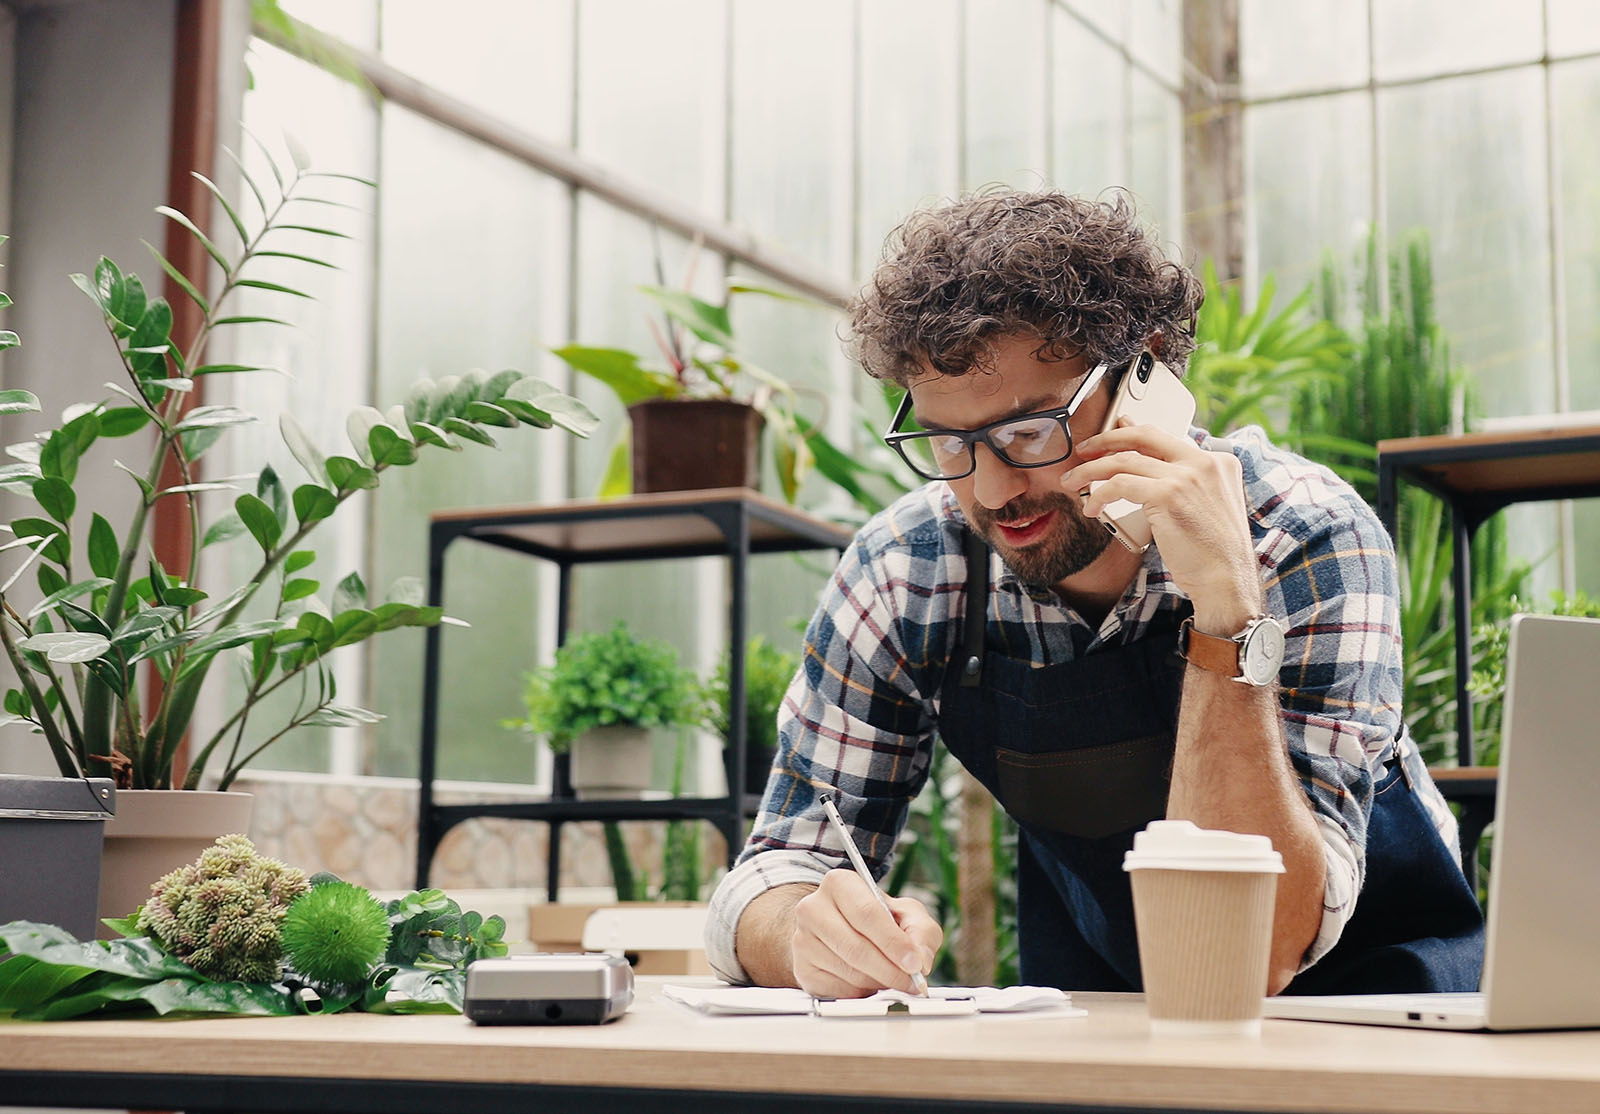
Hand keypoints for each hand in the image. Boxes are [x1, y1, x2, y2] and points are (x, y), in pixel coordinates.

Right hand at [790, 869, 941, 997]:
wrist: (838, 929)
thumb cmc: (875, 919)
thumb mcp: (906, 913)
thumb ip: (921, 931)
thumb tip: (920, 960)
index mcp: (839, 883)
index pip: (867, 914)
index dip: (894, 943)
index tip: (914, 964)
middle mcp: (813, 908)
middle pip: (857, 948)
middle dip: (891, 970)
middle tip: (912, 982)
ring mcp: (802, 940)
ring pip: (850, 972)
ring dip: (879, 982)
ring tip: (892, 977)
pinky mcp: (801, 969)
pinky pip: (839, 990)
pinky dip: (862, 991)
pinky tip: (869, 980)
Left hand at [1064, 420, 1261, 625]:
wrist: (1227, 581)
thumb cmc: (1213, 554)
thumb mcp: (1206, 508)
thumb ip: (1181, 484)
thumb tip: (1144, 467)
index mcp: (1219, 462)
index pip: (1166, 439)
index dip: (1133, 433)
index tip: (1113, 432)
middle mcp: (1205, 463)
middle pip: (1145, 436)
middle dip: (1107, 439)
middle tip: (1084, 450)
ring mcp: (1187, 476)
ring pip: (1125, 460)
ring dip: (1091, 471)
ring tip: (1073, 481)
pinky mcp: (1168, 494)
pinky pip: (1120, 484)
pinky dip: (1100, 495)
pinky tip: (1092, 508)